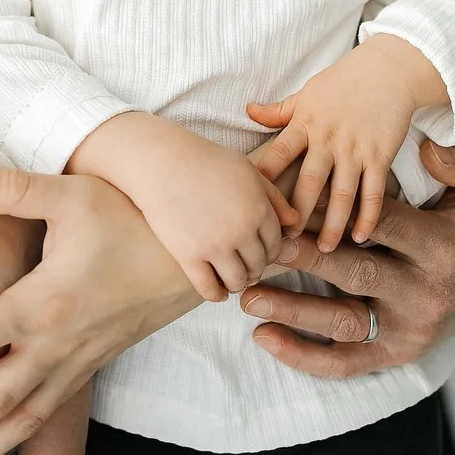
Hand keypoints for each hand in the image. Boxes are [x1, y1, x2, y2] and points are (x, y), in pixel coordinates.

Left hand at [0, 165, 197, 454]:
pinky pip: (44, 417)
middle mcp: (57, 345)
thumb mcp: (74, 195)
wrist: (193, 256)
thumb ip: (15, 191)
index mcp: (45, 303)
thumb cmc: (129, 218)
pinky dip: (11, 440)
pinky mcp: (86, 370)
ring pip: (21, 423)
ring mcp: (75, 364)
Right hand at [70, 111, 298, 300]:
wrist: (159, 161)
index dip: (269, 250)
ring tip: (230, 278)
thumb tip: (295, 222)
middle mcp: (241, 229)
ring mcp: (215, 245)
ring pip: (238, 280)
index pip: (276, 244)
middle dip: (254, 268)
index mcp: (258, 207)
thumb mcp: (246, 170)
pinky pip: (209, 289)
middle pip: (259, 265)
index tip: (258, 251)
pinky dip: (216, 294)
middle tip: (245, 267)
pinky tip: (215, 289)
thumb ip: (274, 196)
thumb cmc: (204, 160)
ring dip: (237, 283)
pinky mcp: (189, 256)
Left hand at [239, 136, 454, 375]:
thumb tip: (431, 150)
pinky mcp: (394, 354)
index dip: (340, 211)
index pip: (385, 226)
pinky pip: (346, 363)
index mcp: (444, 249)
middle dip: (308, 262)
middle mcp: (425, 295)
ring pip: (345, 324)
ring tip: (248, 299)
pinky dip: (305, 357)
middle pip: (358, 276)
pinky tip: (264, 338)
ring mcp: (407, 330)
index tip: (296, 199)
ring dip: (294, 313)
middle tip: (264, 247)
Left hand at [250, 34, 445, 250]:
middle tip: (284, 240)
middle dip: (296, 213)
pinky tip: (360, 237)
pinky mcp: (381, 156)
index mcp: (305, 123)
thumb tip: (247, 110)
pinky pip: (374, 192)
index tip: (251, 204)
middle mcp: (329, 139)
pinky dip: (368, 216)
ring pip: (342, 194)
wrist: (389, 70)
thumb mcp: (306, 92)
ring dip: (332, 224)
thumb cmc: (343, 80)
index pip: (278, 154)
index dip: (264, 179)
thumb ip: (279, 110)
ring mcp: (356, 149)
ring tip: (323, 249)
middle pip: (309, 182)